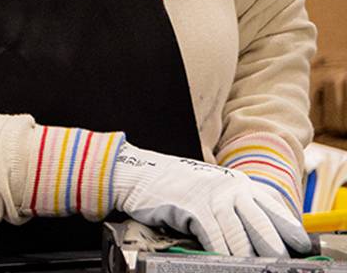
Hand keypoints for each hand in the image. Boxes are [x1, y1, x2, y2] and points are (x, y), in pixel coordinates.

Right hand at [111, 143, 309, 256]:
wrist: (138, 173)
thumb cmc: (174, 184)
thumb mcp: (212, 187)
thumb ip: (234, 204)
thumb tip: (256, 233)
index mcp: (240, 183)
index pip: (274, 209)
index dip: (290, 231)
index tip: (300, 247)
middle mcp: (231, 188)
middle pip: (263, 226)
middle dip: (274, 250)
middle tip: (279, 263)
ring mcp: (213, 198)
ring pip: (240, 237)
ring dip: (247, 257)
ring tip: (253, 268)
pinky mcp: (194, 209)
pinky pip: (215, 239)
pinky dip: (222, 254)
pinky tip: (224, 262)